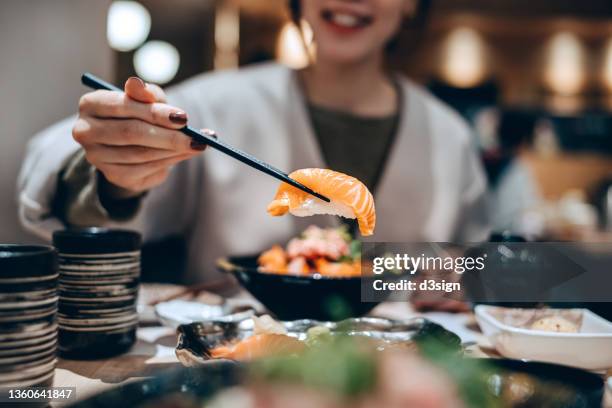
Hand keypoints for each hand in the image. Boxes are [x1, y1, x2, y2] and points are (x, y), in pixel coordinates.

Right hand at [72, 77, 206, 195]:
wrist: (130, 144)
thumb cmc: (139, 113)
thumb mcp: (146, 99)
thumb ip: (146, 92)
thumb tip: (138, 84)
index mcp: (90, 104)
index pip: (123, 106)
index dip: (155, 112)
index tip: (183, 117)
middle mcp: (86, 131)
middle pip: (131, 133)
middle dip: (168, 136)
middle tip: (195, 138)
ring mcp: (97, 156)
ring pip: (140, 153)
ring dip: (173, 150)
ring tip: (196, 145)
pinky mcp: (112, 175)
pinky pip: (145, 169)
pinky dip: (169, 162)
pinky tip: (184, 154)